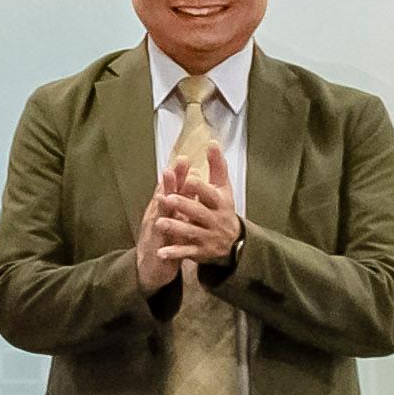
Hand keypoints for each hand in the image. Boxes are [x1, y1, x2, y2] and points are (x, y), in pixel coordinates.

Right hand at [132, 159, 187, 291]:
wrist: (151, 267)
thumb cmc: (164, 239)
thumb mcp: (174, 218)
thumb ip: (182, 199)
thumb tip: (191, 179)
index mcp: (166, 208)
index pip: (172, 187)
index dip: (177, 174)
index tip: (184, 158)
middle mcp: (157, 216)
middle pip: (163, 197)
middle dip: (167, 184)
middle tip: (171, 168)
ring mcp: (154, 231)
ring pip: (157, 216)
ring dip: (159, 205)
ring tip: (163, 194)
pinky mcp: (155, 247)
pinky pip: (157, 238)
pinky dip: (158, 232)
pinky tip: (159, 226)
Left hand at [154, 143, 243, 267]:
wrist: (235, 242)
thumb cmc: (223, 209)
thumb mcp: (223, 188)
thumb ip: (217, 166)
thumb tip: (212, 142)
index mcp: (220, 202)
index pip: (210, 193)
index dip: (200, 187)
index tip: (189, 178)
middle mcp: (214, 219)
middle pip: (199, 212)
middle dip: (184, 206)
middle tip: (167, 199)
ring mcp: (207, 236)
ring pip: (190, 232)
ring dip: (175, 228)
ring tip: (158, 223)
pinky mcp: (200, 251)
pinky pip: (186, 252)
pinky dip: (174, 252)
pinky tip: (160, 252)